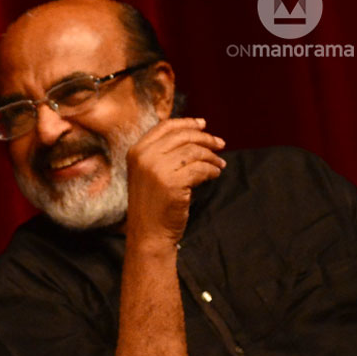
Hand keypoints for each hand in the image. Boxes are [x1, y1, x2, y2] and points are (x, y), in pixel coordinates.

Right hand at [124, 117, 225, 245]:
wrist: (148, 233)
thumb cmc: (152, 204)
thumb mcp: (148, 173)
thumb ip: (161, 153)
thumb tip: (194, 131)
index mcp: (136, 152)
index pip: (165, 127)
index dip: (187, 123)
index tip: (203, 125)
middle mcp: (144, 157)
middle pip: (183, 136)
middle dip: (206, 139)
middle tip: (220, 144)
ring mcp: (157, 169)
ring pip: (194, 152)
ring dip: (212, 157)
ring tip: (219, 164)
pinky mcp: (173, 182)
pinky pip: (201, 169)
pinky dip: (212, 171)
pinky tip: (215, 175)